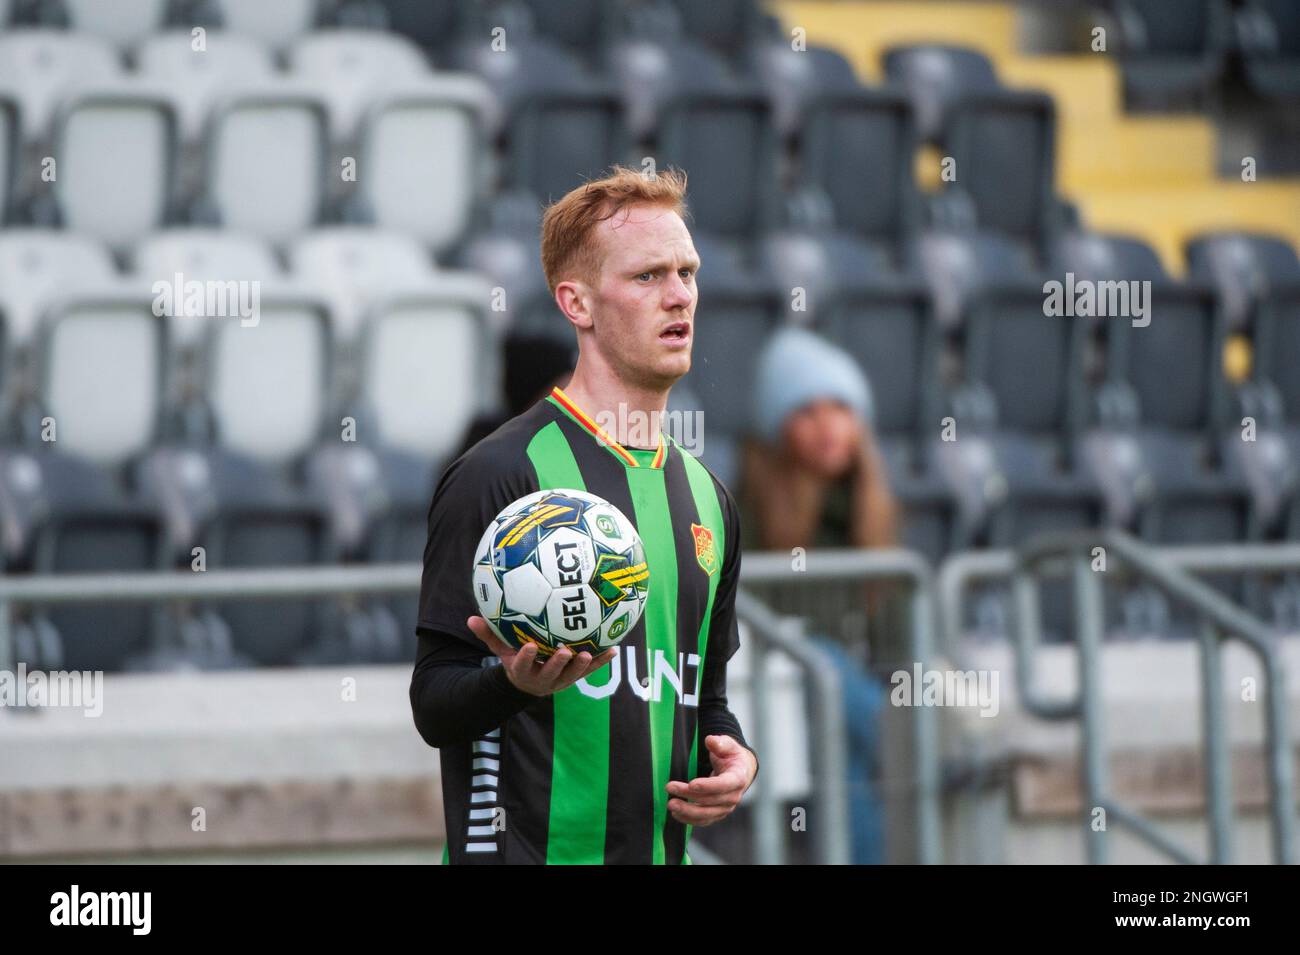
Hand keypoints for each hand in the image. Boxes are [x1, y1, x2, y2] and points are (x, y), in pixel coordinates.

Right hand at [466, 615, 617, 696]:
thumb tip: (470, 618)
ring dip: (583, 666)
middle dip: (558, 664)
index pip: (522, 666)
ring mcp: (561, 681)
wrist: (529, 682)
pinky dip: (602, 660)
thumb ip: (488, 635)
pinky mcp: (575, 678)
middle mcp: (543, 680)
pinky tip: (613, 648)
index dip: (526, 658)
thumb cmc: (515, 658)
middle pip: (551, 674)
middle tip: (564, 651)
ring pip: (573, 676)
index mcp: (523, 671)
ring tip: (590, 653)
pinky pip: (590, 670)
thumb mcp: (501, 650)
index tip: (529, 646)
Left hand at [665, 735, 757, 826]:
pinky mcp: (718, 814)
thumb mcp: (728, 745)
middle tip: (670, 787)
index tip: (691, 784)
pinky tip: (676, 814)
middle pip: (710, 800)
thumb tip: (710, 740)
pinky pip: (703, 821)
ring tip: (670, 804)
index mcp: (738, 778)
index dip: (708, 786)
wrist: (740, 771)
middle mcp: (733, 796)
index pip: (723, 785)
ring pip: (706, 814)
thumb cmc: (732, 756)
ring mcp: (726, 807)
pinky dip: (689, 819)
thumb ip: (720, 743)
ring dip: (687, 811)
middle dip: (689, 795)